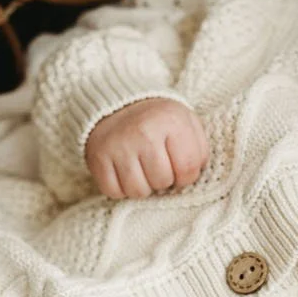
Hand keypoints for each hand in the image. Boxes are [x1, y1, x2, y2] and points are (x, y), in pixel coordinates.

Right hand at [85, 98, 207, 199]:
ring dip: (143, 186)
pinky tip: (124, 171)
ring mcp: (118, 146)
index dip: (186, 176)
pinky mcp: (98, 158)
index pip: (188, 169)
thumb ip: (199, 148)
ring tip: (141, 168)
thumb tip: (197, 175)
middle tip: (157, 164)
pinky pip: (114, 192)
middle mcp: (144, 132)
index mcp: (171, 121)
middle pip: (162, 182)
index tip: (179, 168)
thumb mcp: (186, 122)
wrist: (116, 104)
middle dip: (164, 179)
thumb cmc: (158, 120)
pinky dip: (121, 188)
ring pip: (138, 191)